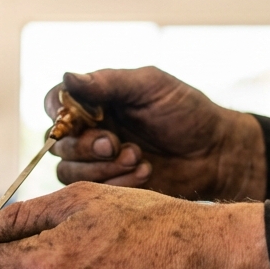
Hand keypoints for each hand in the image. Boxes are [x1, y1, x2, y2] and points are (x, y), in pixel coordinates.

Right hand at [45, 67, 265, 200]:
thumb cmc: (186, 112)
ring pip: (68, 172)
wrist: (215, 153)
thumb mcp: (149, 86)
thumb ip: (108, 82)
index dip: (56, 112)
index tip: (79, 119)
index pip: (54, 103)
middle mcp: (89, 130)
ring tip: (137, 158)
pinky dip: (117, 184)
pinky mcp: (109, 187)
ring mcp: (97, 161)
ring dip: (102, 168)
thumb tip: (68, 76)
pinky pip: (91, 192)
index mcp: (95, 102)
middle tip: (114, 144)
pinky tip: (146, 172)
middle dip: (85, 147)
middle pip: (57, 144)